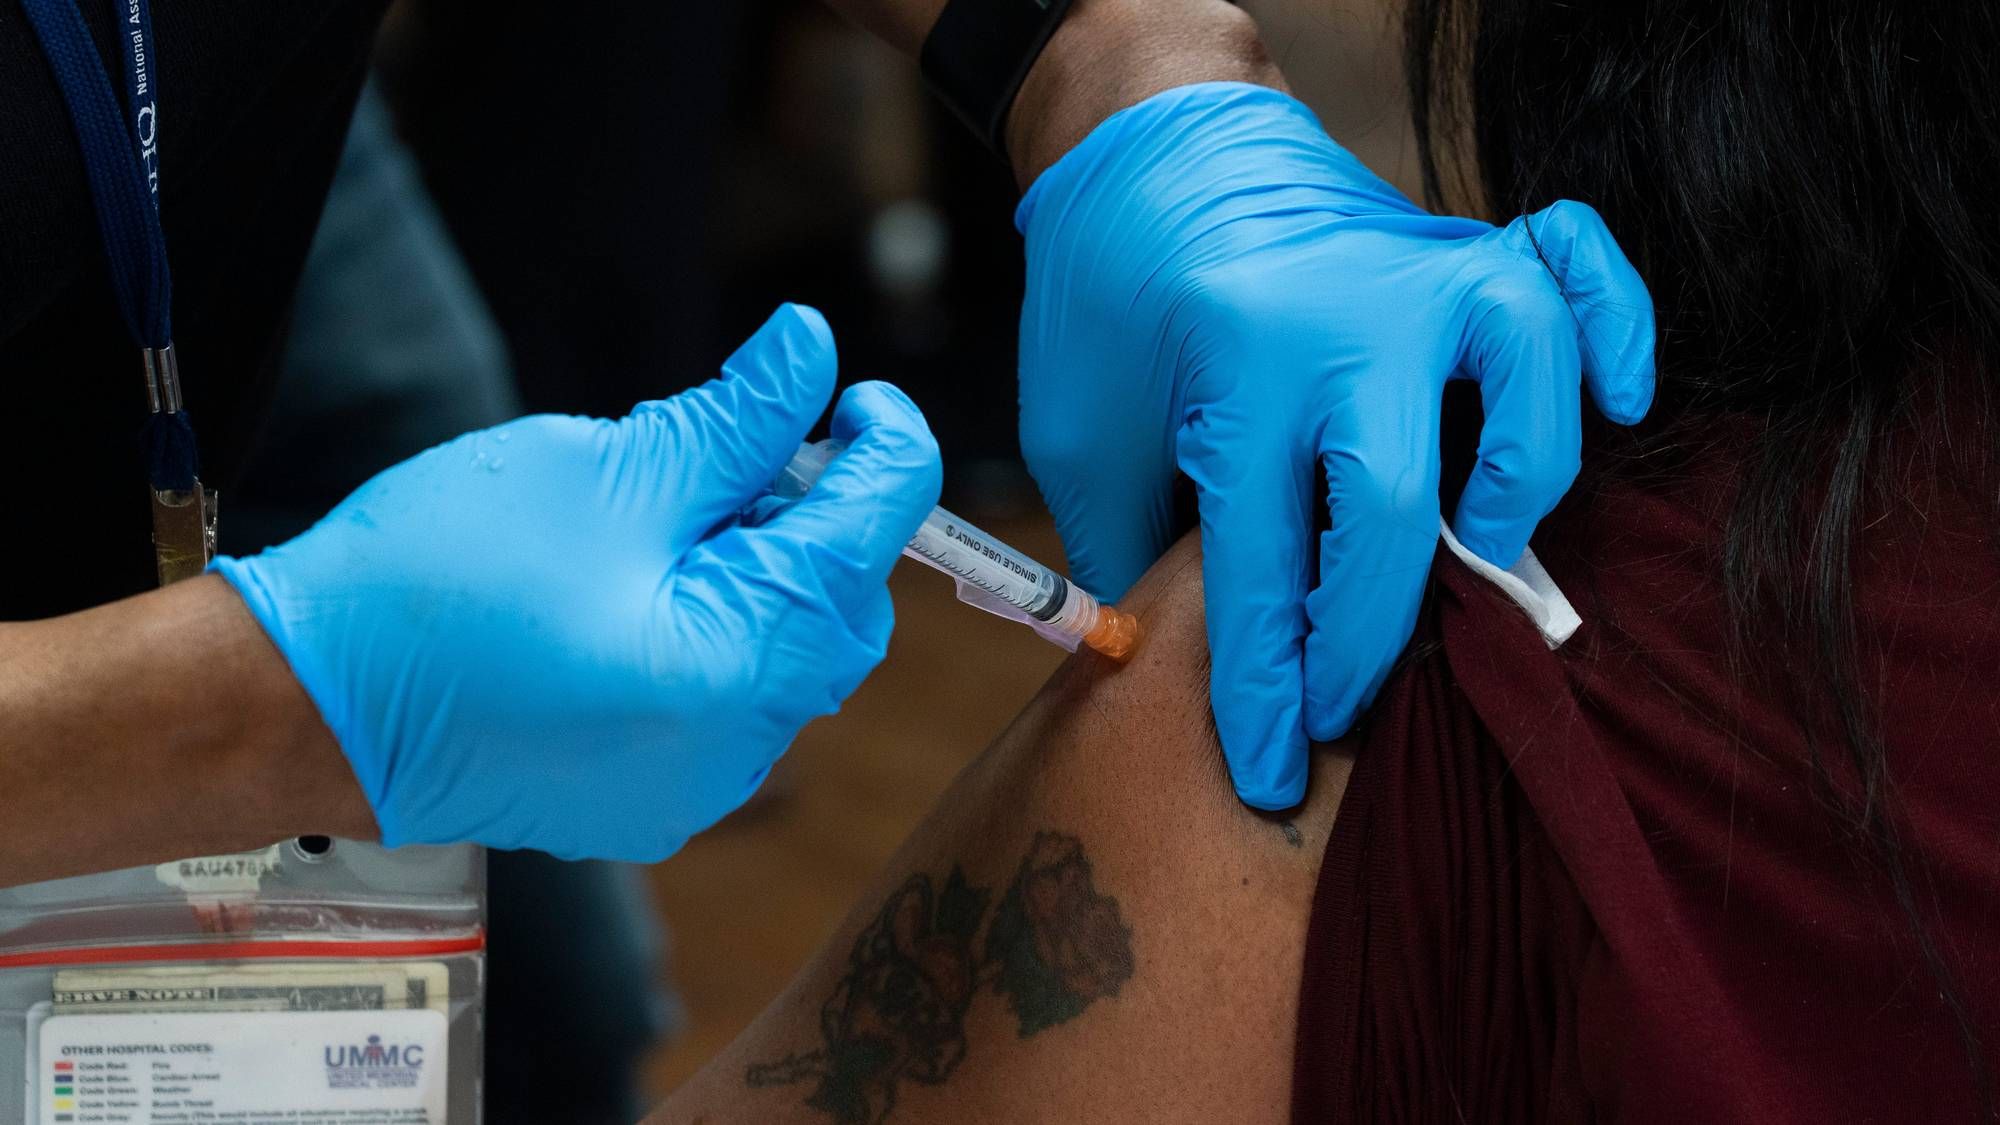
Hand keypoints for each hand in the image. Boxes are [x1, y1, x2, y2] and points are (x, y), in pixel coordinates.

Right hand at [213, 305, 941, 859]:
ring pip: (785, 654)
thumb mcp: (607, 469)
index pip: (877, 528)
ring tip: (661, 517)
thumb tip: (810, 350)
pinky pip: (727, 702)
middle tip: (743, 454)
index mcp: (748, 661)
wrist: (304, 702)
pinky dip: (713, 632)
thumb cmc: (441, 578)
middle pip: (842, 605)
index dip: (884, 442)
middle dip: (815, 519)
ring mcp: (696, 786)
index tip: (853, 394)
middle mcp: (742, 746)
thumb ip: (734, 419)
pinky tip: (632, 587)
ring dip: (758, 574)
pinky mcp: (649, 799)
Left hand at [1016, 83, 1653, 807]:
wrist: (1147, 150)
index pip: (1265, 563)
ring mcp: (1421, 271)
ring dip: (1521, 478)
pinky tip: (1616, 402)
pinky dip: (1619, 326)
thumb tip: (1175, 670)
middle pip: (1393, 507)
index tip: (1272, 770)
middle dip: (1368, 638)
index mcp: (1233, 369)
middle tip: (1341, 703)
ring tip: (1482, 550)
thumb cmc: (1106, 306)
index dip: (1266, 687)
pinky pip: (1583, 261)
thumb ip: (1128, 546)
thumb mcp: (1077, 434)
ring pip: (1526, 371)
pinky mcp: (1468, 242)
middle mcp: (1343, 319)